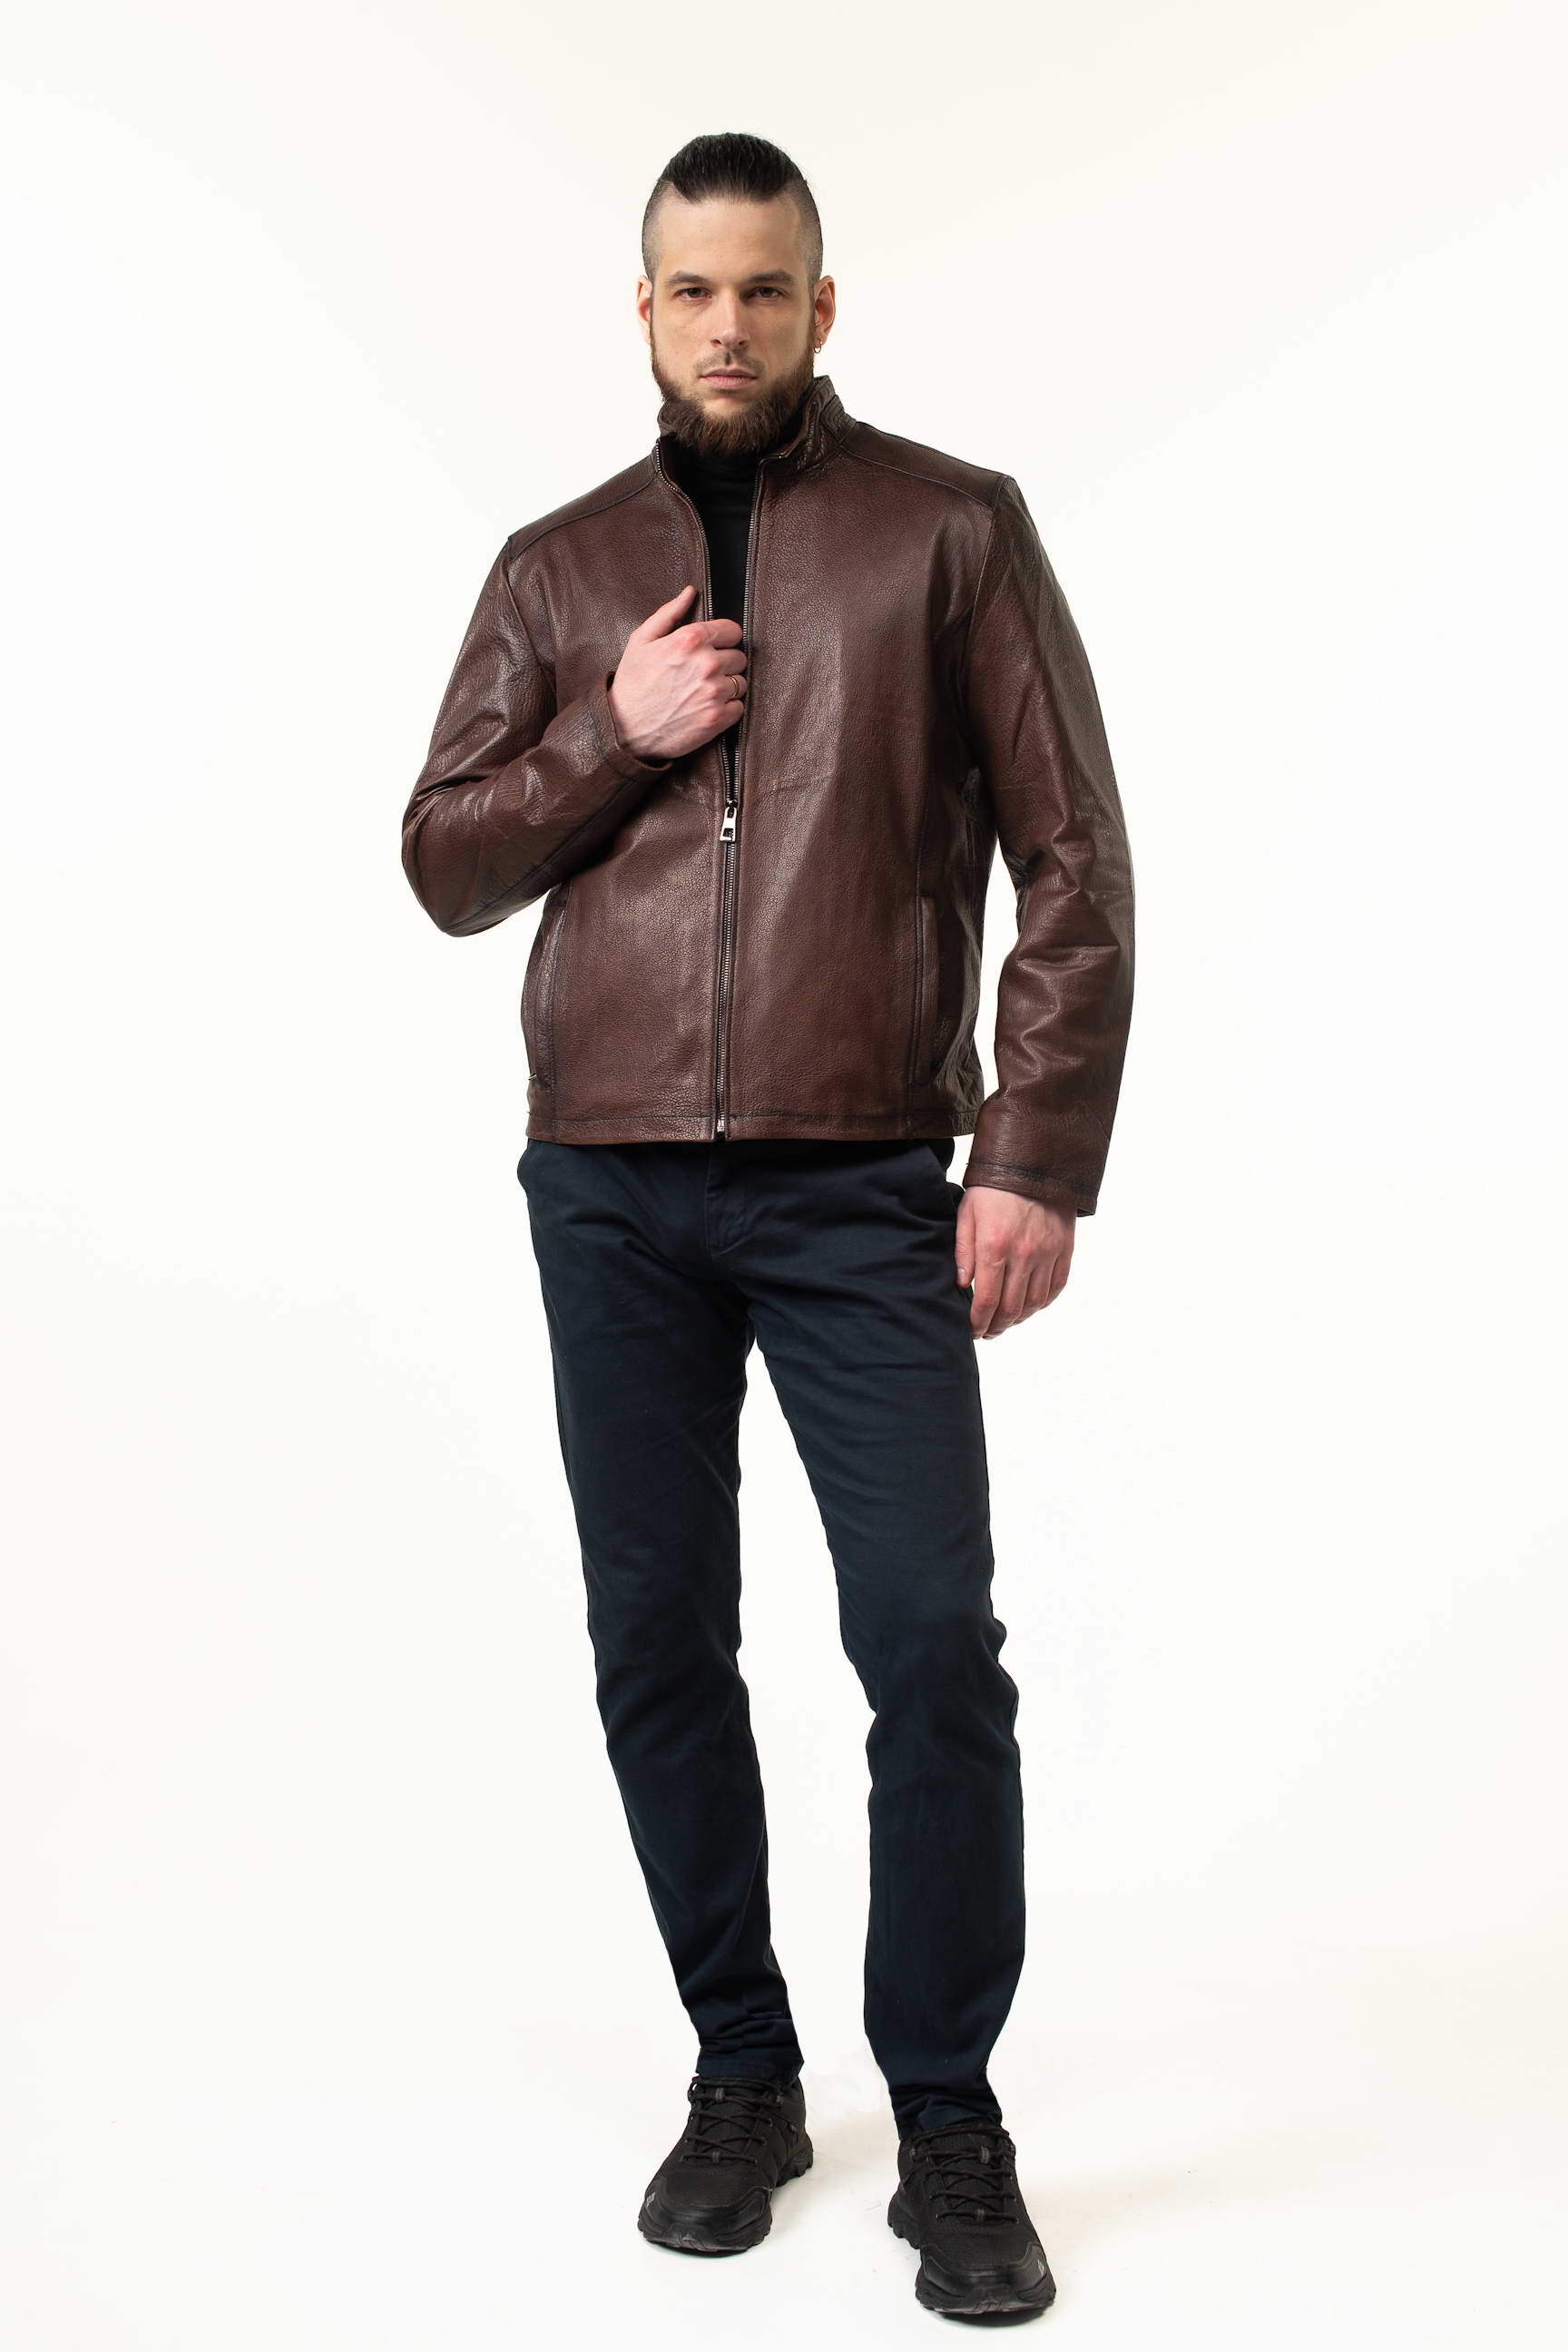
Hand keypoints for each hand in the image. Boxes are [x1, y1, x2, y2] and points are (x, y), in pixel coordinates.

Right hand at [607, 583, 747, 761]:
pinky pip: (739, 707)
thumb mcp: (641, 640)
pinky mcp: (717, 718)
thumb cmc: (632, 683)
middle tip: (702, 674)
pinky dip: (727, 709)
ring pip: (740, 683)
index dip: (723, 639)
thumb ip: (669, 613)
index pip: (733, 630)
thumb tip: (690, 592)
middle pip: (739, 657)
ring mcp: (714, 693)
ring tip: (702, 692)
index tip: (712, 648)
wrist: (623, 729)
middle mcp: (707, 664)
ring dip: (726, 687)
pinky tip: (705, 708)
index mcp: (690, 640)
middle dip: (724, 663)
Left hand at [956, 1186, 1074, 1337]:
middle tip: (987, 1331)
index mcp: (994, 1247)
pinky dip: (1043, 1303)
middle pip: (1011, 1308)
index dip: (977, 1323)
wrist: (1034, 1162)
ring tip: (1006, 1321)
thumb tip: (961, 1285)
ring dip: (1019, 1319)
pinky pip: (1056, 1287)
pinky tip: (1030, 1306)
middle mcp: (1023, 1254)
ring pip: (1035, 1303)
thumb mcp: (967, 1214)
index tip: (971, 1331)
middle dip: (996, 1327)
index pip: (986, 1301)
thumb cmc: (994, 1188)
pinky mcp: (1064, 1249)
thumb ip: (963, 1252)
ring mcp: (1047, 1253)